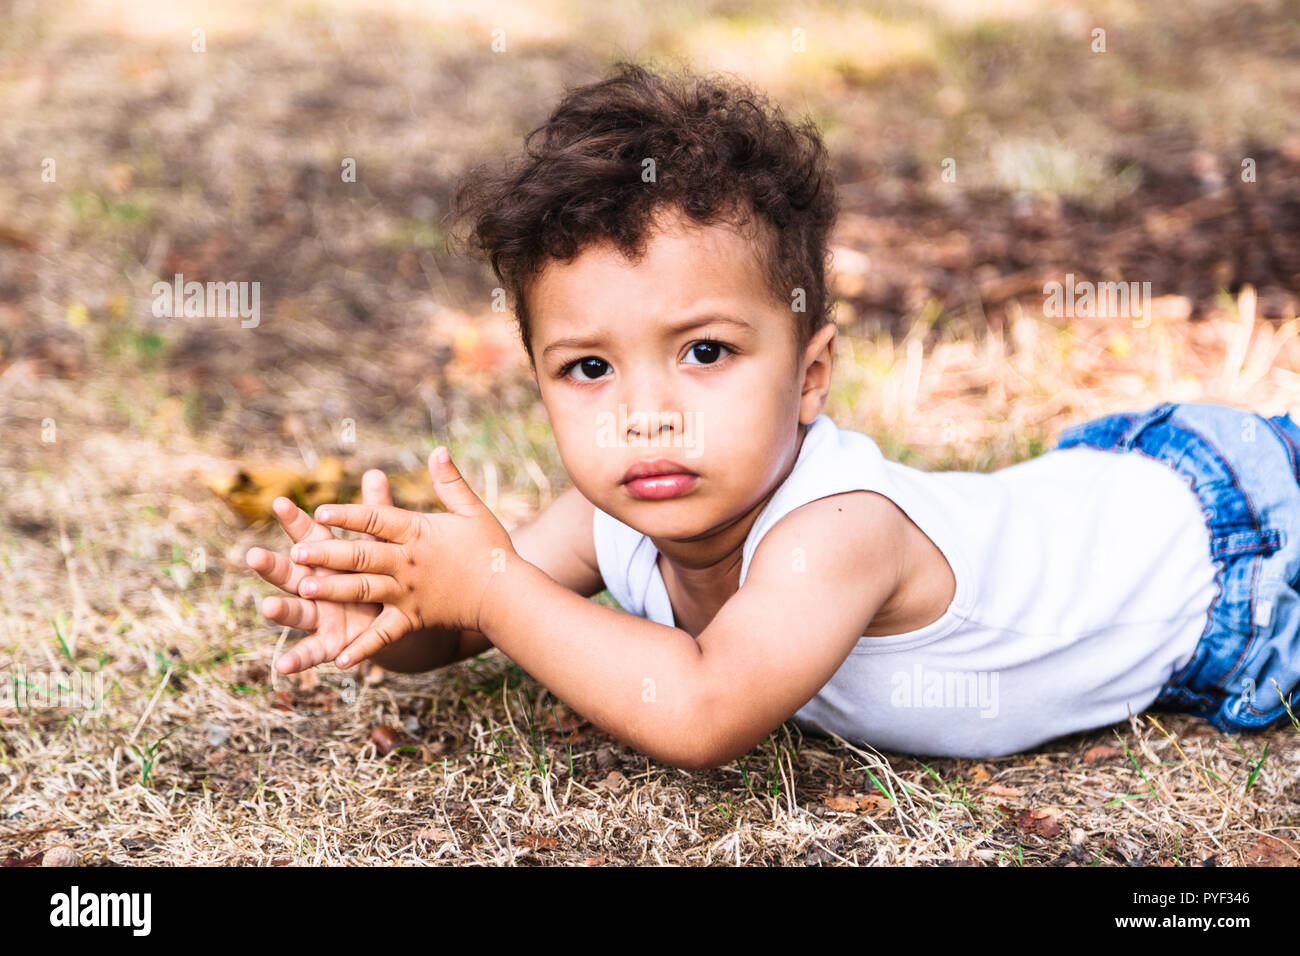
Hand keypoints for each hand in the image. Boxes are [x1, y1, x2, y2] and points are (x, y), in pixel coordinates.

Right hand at [245, 469, 392, 673]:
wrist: (390, 616)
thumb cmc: (378, 572)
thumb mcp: (379, 545)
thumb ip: (375, 514)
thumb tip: (376, 474)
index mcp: (327, 557)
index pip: (309, 535)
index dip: (296, 520)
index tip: (281, 503)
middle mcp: (314, 585)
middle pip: (291, 573)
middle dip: (273, 566)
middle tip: (254, 556)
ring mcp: (318, 615)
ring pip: (296, 611)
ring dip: (281, 610)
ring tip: (267, 607)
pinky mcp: (328, 642)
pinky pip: (312, 652)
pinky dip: (298, 660)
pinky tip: (282, 668)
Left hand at [289, 446, 515, 667]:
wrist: (507, 594)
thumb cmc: (491, 549)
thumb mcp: (471, 510)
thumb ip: (450, 482)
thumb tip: (439, 449)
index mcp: (418, 533)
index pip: (377, 520)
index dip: (348, 514)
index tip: (320, 511)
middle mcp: (408, 563)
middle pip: (362, 555)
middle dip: (328, 553)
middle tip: (297, 553)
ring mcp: (408, 593)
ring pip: (364, 589)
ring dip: (334, 589)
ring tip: (304, 589)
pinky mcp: (413, 618)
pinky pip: (384, 634)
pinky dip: (363, 647)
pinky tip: (339, 658)